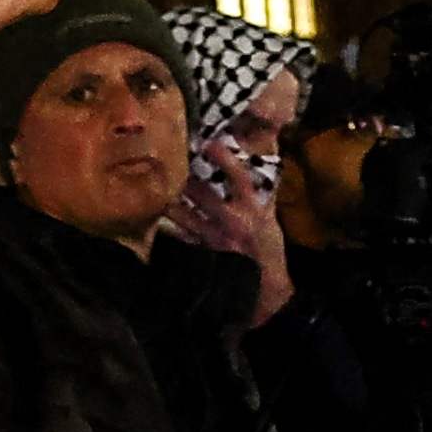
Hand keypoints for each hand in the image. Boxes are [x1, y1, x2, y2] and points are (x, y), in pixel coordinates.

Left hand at [168, 143, 295, 324]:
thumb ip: (263, 193)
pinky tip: (162, 216)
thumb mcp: (271, 219)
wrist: (265, 288)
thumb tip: (261, 164)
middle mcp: (231, 221)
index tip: (209, 144)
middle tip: (173, 161)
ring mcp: (213, 239)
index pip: (238, 177)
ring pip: (183, 213)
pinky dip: (169, 225)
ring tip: (160, 187)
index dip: (224, 158)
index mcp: (253, 210)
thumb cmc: (269, 249)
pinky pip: (178, 235)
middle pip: (200, 192)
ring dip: (171, 199)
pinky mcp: (201, 253)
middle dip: (185, 176)